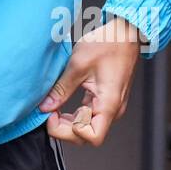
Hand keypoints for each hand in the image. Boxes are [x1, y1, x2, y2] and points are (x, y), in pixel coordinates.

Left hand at [39, 15, 143, 145]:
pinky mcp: (106, 100)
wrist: (124, 33)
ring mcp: (111, 106)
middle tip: (48, 114)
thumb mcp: (78, 64)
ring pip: (88, 127)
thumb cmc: (107, 44)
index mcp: (108, 104)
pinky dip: (75, 115)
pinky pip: (89, 116)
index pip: (92, 137)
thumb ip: (61, 89)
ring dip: (69, 123)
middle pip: (88, 136)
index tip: (53, 116)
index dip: (69, 132)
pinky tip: (62, 104)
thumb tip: (45, 107)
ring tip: (53, 109)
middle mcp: (113, 109)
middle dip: (65, 129)